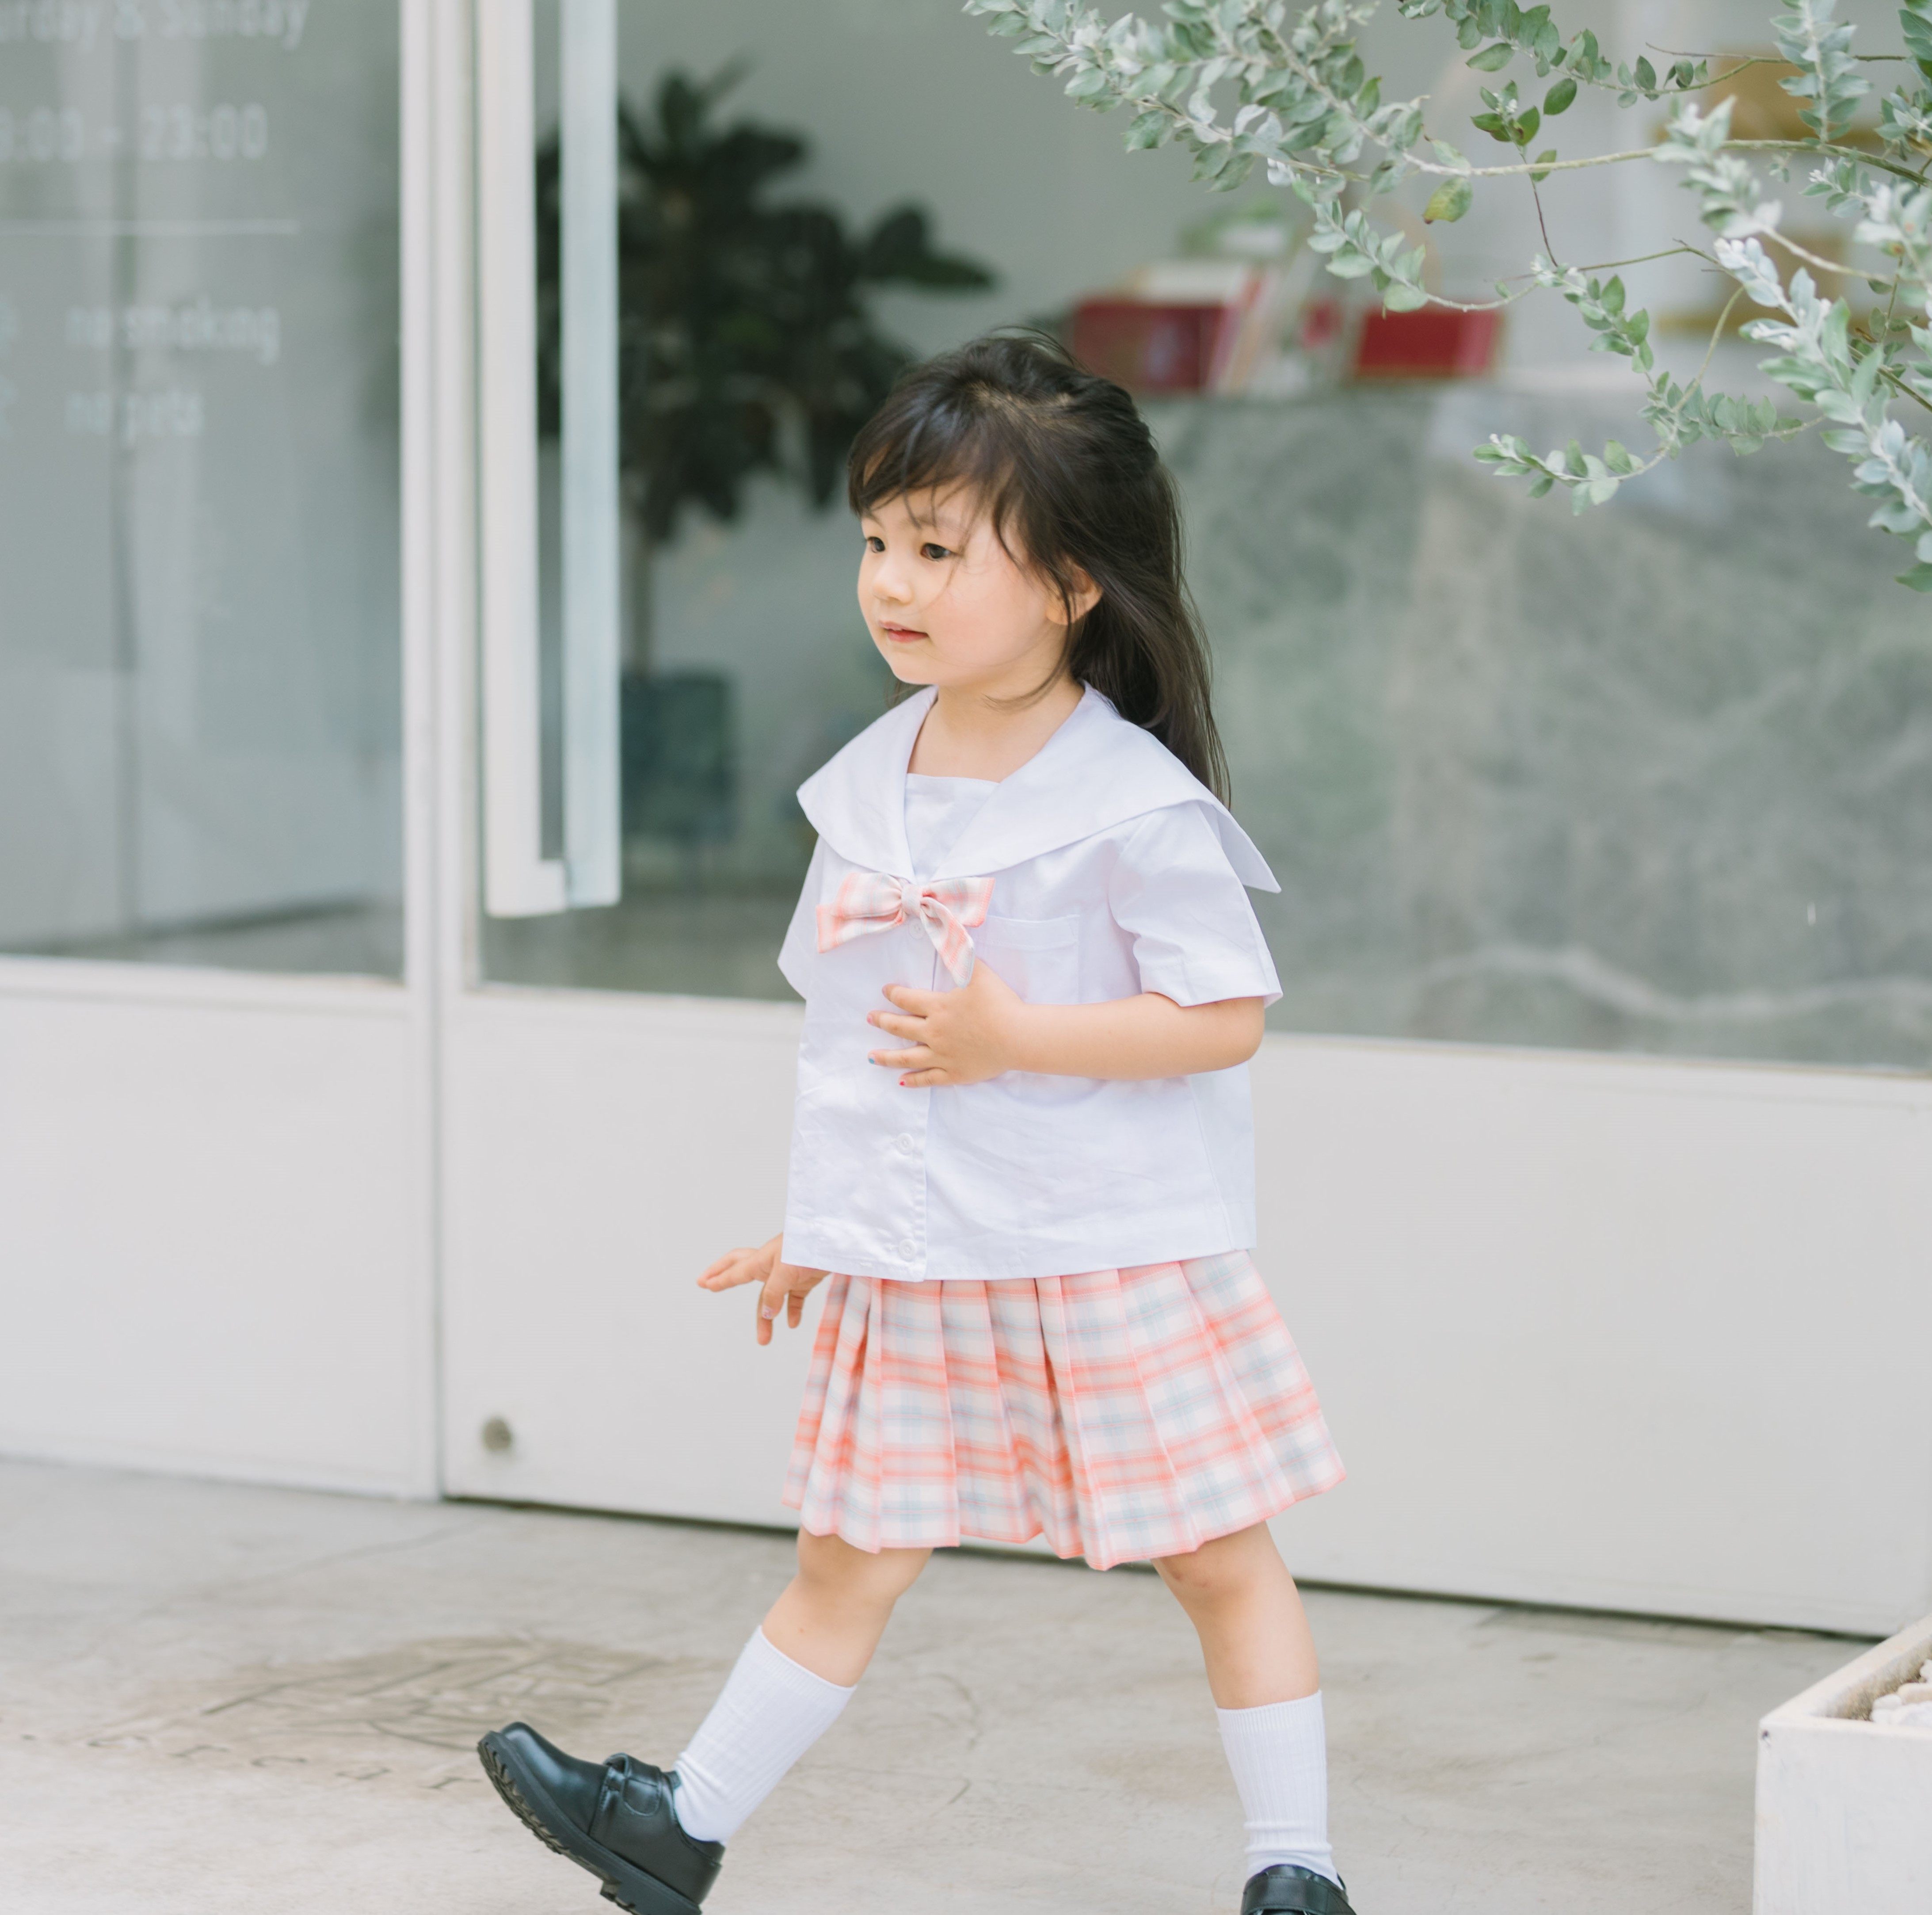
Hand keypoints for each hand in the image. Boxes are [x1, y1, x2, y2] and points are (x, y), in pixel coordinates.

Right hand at [698, 1233, 826, 1345]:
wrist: (839, 1241)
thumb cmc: (810, 1247)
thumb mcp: (787, 1270)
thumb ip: (773, 1293)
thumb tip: (766, 1314)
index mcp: (762, 1259)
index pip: (735, 1271)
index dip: (719, 1279)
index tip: (703, 1284)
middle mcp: (771, 1264)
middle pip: (741, 1271)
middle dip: (724, 1278)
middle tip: (708, 1284)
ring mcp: (788, 1271)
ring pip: (770, 1296)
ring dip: (766, 1317)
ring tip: (764, 1341)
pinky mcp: (805, 1278)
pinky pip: (794, 1298)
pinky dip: (792, 1311)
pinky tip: (792, 1324)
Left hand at [866, 958, 1030, 1087]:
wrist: (1018, 1037)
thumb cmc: (1000, 1003)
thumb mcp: (979, 972)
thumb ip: (960, 956)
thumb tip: (947, 935)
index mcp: (938, 1007)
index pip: (907, 999)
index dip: (894, 993)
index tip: (886, 991)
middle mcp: (934, 1032)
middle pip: (900, 1027)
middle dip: (882, 1021)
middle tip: (870, 1018)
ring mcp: (943, 1056)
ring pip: (907, 1057)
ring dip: (886, 1057)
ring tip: (871, 1056)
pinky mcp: (954, 1074)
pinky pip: (928, 1079)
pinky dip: (913, 1081)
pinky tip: (901, 1082)